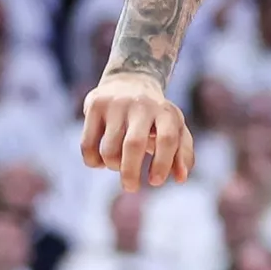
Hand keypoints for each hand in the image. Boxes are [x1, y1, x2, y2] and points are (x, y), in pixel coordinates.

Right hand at [80, 73, 194, 190]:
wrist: (130, 81)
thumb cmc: (156, 116)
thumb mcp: (175, 129)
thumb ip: (182, 154)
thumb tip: (181, 178)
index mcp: (166, 112)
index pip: (167, 139)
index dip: (163, 164)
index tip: (155, 182)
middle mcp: (142, 105)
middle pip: (134, 145)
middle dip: (131, 173)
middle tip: (131, 188)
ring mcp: (117, 104)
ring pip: (109, 149)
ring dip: (113, 166)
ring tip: (119, 165)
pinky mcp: (95, 106)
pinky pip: (88, 145)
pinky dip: (94, 162)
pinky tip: (101, 162)